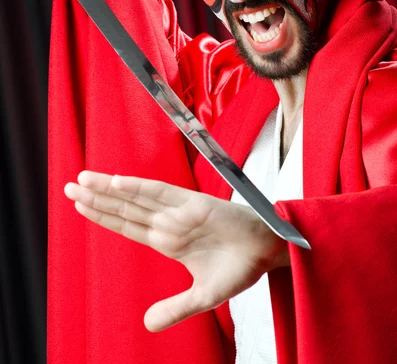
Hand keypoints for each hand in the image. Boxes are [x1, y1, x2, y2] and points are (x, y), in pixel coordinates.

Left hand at [64, 171, 289, 331]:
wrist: (269, 252)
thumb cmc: (239, 268)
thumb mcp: (202, 297)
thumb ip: (174, 307)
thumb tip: (146, 325)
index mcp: (167, 241)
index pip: (126, 226)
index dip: (102, 215)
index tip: (79, 205)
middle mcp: (168, 222)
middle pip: (125, 208)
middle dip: (96, 198)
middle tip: (68, 186)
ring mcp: (179, 211)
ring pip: (137, 197)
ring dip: (110, 188)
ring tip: (83, 179)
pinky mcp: (194, 203)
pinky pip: (162, 193)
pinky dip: (140, 187)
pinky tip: (118, 182)